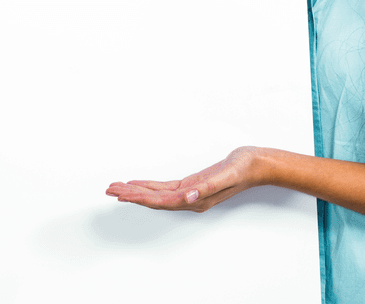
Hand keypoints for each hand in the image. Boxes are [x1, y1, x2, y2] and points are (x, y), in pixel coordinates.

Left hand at [105, 146, 262, 211]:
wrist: (256, 164)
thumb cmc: (242, 168)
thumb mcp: (226, 175)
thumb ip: (207, 187)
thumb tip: (188, 197)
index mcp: (195, 199)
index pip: (161, 201)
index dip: (139, 198)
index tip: (121, 195)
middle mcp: (190, 199)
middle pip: (154, 199)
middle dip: (130, 195)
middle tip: (109, 190)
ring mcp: (190, 194)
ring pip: (156, 195)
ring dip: (136, 192)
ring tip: (117, 188)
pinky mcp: (191, 185)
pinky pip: (164, 189)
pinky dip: (149, 187)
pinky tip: (138, 185)